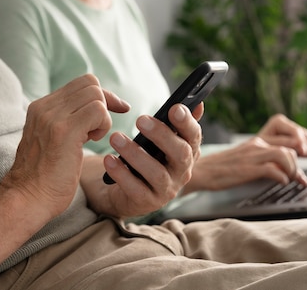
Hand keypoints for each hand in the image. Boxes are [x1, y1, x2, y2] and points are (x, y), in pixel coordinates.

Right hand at [1, 74, 129, 219]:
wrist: (26, 199)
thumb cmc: (44, 177)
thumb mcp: (51, 139)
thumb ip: (67, 121)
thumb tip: (96, 109)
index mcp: (41, 107)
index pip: (81, 83)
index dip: (102, 95)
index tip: (115, 110)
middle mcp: (45, 107)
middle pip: (90, 84)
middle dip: (106, 103)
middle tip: (102, 129)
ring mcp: (53, 117)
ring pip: (95, 95)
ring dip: (103, 117)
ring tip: (92, 138)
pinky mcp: (64, 131)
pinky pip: (98, 111)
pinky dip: (103, 125)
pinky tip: (92, 141)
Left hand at [84, 103, 203, 217]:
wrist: (130, 191)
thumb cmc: (149, 157)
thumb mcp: (163, 139)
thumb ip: (179, 122)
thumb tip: (197, 103)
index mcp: (189, 151)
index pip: (195, 136)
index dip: (187, 122)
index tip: (174, 108)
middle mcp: (182, 172)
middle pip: (181, 154)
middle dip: (162, 135)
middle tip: (141, 120)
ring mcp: (167, 189)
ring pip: (156, 173)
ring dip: (136, 154)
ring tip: (116, 138)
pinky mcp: (147, 202)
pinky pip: (135, 189)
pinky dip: (121, 174)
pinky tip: (109, 159)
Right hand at [181, 114, 306, 193]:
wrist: (200, 171)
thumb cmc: (221, 169)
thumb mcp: (245, 160)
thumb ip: (263, 161)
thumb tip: (283, 170)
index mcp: (256, 141)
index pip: (285, 131)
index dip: (302, 138)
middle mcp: (256, 144)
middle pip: (290, 143)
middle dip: (302, 157)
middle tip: (304, 173)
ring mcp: (252, 156)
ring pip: (284, 154)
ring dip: (294, 169)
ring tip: (293, 180)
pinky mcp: (247, 168)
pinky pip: (272, 169)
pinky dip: (281, 177)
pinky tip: (281, 182)